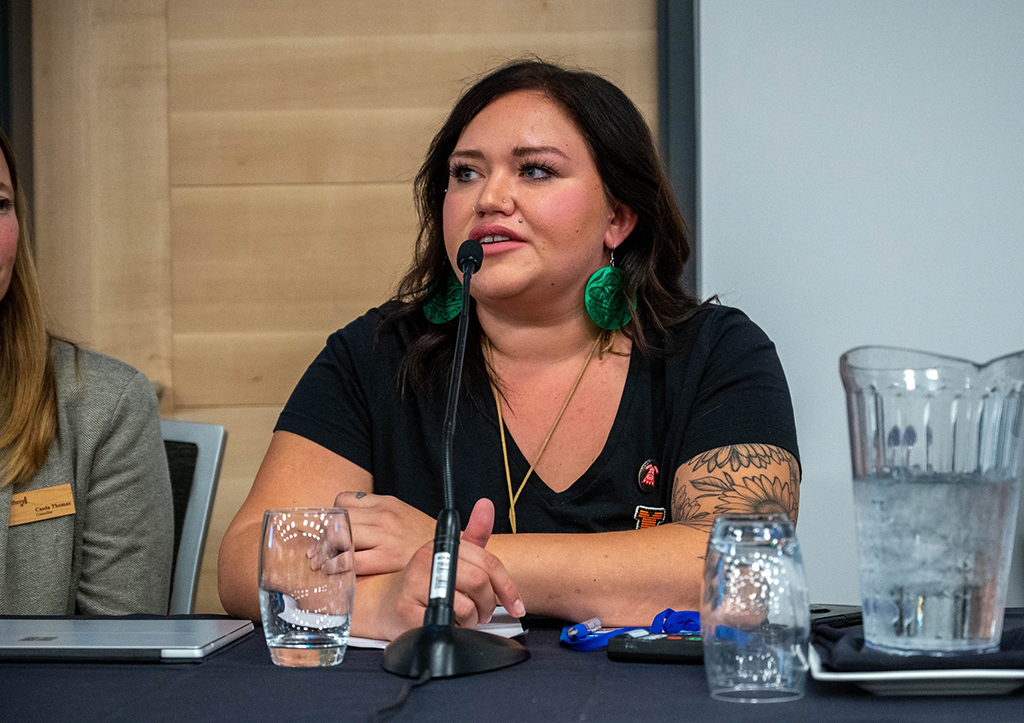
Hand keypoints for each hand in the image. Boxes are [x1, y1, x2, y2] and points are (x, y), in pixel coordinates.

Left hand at [307, 491, 434, 575]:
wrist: (452, 555)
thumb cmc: (424, 540)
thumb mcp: (404, 516)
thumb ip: (380, 515)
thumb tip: (351, 522)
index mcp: (387, 503)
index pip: (344, 500)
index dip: (332, 517)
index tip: (330, 531)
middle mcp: (384, 516)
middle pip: (338, 519)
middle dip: (324, 537)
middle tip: (318, 551)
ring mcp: (386, 535)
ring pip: (340, 538)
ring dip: (325, 553)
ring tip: (322, 562)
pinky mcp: (388, 557)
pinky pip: (351, 560)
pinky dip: (336, 567)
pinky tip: (333, 572)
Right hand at [375, 498, 525, 639]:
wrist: (387, 603)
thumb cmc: (426, 582)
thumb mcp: (453, 557)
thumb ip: (475, 536)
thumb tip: (486, 505)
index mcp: (442, 546)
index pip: (488, 562)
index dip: (507, 586)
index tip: (515, 604)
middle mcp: (427, 560)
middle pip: (480, 583)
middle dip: (488, 605)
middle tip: (484, 613)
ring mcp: (415, 585)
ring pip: (467, 608)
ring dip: (471, 621)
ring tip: (462, 618)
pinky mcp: (407, 611)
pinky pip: (448, 625)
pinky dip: (455, 630)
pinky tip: (447, 625)